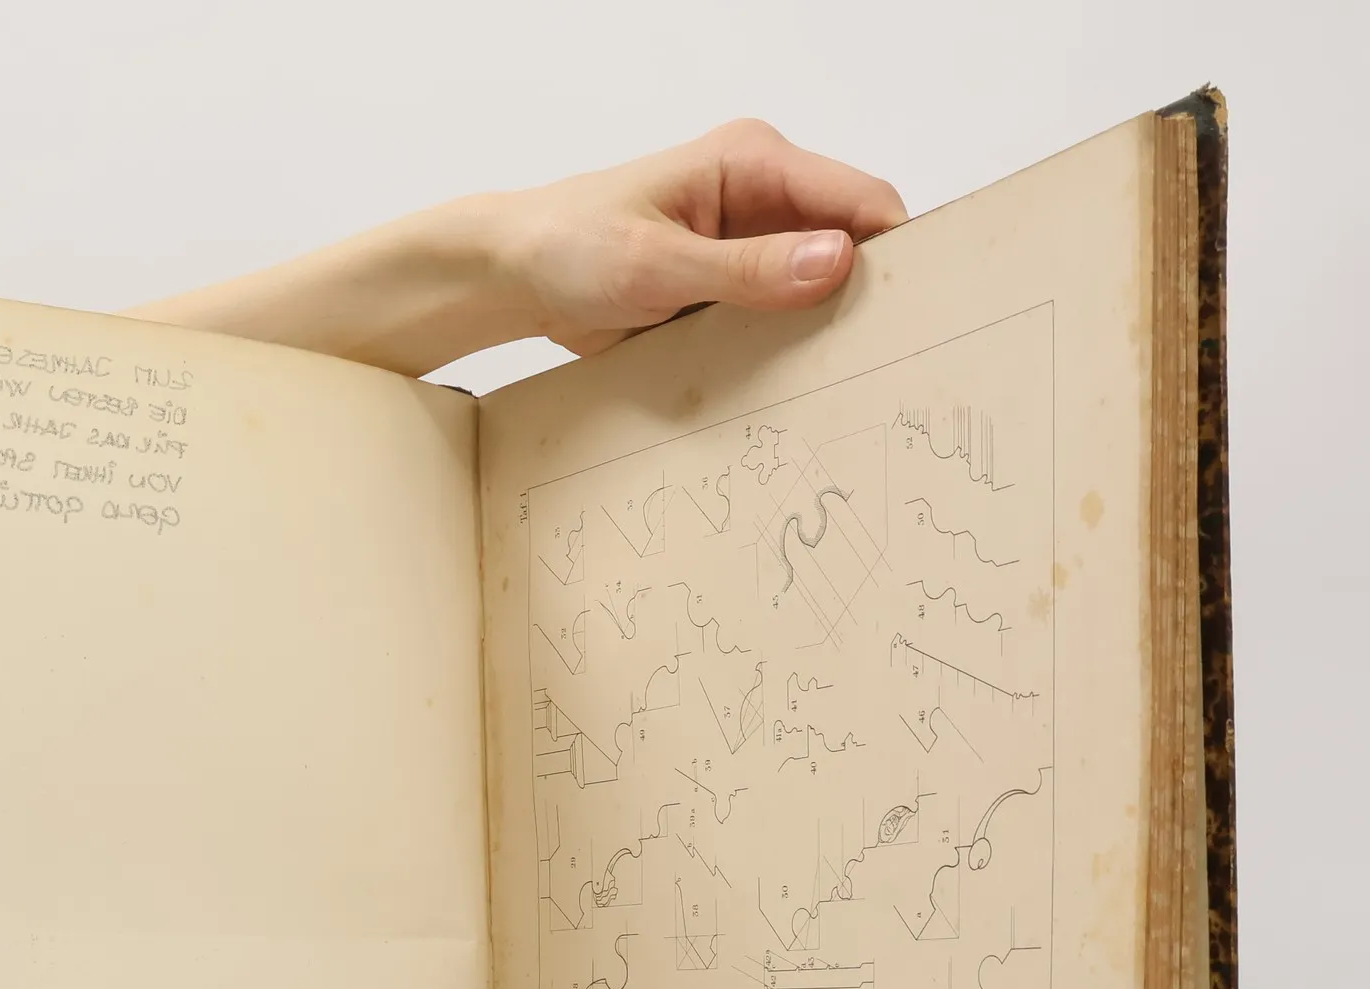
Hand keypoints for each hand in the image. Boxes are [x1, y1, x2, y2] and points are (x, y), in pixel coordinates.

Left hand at [490, 118, 908, 355]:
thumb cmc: (570, 247)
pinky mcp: (729, 288)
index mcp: (752, 162)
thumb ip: (747, 269)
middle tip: (882, 357)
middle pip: (847, 245)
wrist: (515, 277)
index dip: (894, 250)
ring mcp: (747, 247)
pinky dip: (787, 348)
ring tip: (846, 378)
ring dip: (824, 330)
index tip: (916, 307)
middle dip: (864, 296)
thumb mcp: (658, 264)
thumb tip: (836, 262)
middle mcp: (760, 198)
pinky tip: (796, 382)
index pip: (857, 199)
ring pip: (817, 289)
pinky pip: (777, 318)